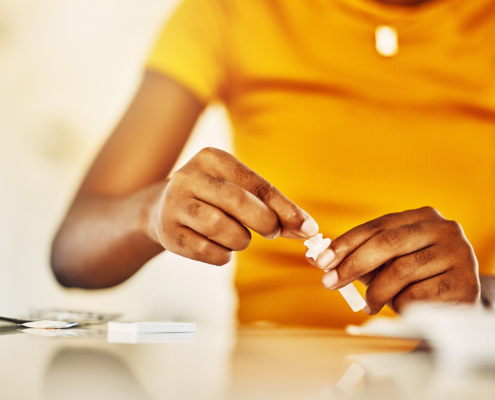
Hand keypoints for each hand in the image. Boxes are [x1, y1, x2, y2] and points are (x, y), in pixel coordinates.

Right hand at [149, 147, 318, 264]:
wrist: (160, 210)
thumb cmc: (213, 199)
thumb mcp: (238, 190)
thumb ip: (271, 206)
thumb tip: (307, 229)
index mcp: (212, 158)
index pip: (257, 184)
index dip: (286, 208)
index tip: (308, 228)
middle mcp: (189, 176)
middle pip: (239, 202)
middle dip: (266, 223)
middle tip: (273, 233)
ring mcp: (174, 204)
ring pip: (222, 228)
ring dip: (240, 240)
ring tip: (238, 237)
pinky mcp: (168, 233)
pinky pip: (207, 252)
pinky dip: (223, 255)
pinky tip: (220, 248)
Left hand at [307, 207, 479, 313]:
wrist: (458, 303)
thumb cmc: (417, 278)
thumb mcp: (390, 261)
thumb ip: (359, 257)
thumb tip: (317, 258)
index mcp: (422, 217)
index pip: (376, 226)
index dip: (346, 243)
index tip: (321, 260)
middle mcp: (443, 229)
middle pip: (386, 243)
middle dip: (352, 264)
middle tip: (329, 282)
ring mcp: (457, 254)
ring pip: (400, 271)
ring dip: (377, 291)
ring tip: (370, 304)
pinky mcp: (464, 283)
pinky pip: (416, 295)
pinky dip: (400, 304)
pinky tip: (401, 307)